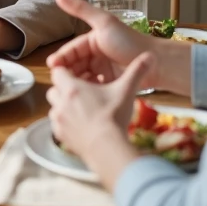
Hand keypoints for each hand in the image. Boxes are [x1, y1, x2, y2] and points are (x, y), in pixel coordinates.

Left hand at [46, 55, 153, 189]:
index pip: (58, 71)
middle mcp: (60, 102)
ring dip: (64, 106)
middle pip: (54, 89)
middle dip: (65, 89)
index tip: (80, 76)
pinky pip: (58, 126)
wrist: (107, 149)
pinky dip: (66, 123)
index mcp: (72, 88)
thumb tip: (151, 56)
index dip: (67, 71)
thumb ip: (137, 71)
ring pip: (54, 107)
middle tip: (83, 92)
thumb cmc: (114, 117)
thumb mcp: (126, 91)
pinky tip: (82, 126)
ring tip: (83, 109)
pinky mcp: (61, 137)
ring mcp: (59, 121)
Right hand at [48, 0, 191, 94]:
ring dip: (77, 83)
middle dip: (67, 73)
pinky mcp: (110, 85)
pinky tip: (85, 96)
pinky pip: (94, 89)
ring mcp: (103, 71)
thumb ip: (80, 8)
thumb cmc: (129, 41)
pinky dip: (88, 92)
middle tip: (60, 82)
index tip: (52, 66)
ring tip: (72, 90)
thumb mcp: (104, 22)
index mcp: (93, 41)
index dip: (62, 57)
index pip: (72, 49)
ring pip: (83, 78)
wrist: (156, 63)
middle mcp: (97, 55)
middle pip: (76, 65)